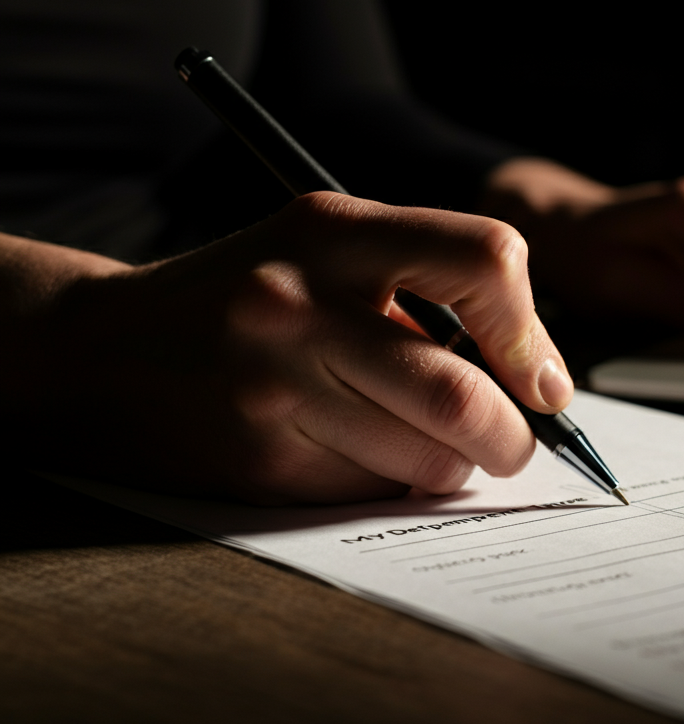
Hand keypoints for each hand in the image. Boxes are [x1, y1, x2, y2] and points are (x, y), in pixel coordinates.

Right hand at [0, 193, 572, 503]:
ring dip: (447, 466)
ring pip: (426, 461)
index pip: (485, 261)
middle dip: (511, 439)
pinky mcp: (256, 464)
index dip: (529, 331)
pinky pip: (370, 493)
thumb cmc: (242, 296)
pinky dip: (386, 485)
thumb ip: (428, 290)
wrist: (101, 350)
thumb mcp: (325, 249)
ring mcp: (273, 390)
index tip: (541, 381)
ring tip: (415, 441)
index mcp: (332, 231)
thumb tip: (539, 381)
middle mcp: (300, 304)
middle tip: (512, 445)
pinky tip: (345, 451)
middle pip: (464, 395)